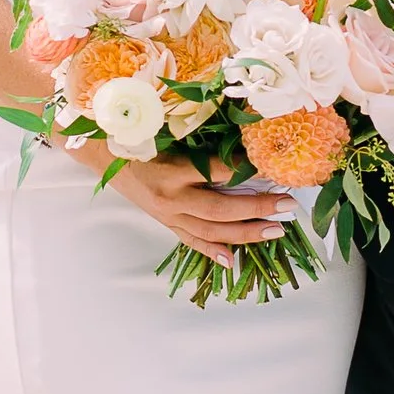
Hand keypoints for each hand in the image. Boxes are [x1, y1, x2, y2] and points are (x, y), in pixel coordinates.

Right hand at [86, 141, 291, 253]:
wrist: (105, 156)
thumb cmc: (140, 138)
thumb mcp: (168, 133)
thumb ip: (202, 141)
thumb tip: (244, 144)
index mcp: (173, 169)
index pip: (219, 171)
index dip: (248, 169)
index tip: (275, 168)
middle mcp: (172, 197)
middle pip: (222, 208)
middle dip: (258, 207)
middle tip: (288, 205)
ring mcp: (169, 214)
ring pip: (212, 230)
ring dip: (247, 232)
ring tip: (276, 230)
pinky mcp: (166, 223)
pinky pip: (192, 241)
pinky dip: (213, 251)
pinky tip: (234, 260)